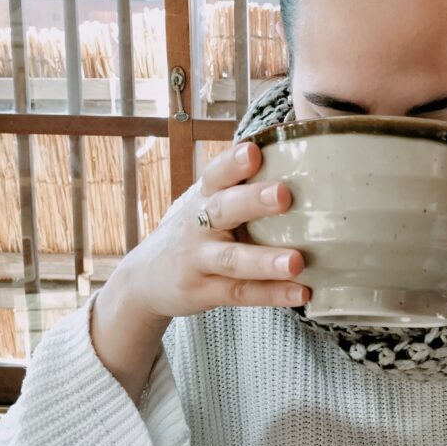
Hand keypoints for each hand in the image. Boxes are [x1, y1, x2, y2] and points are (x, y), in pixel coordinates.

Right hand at [120, 140, 310, 320]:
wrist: (144, 279)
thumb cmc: (194, 233)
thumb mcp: (206, 205)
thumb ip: (240, 188)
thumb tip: (301, 158)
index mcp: (204, 197)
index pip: (216, 174)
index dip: (232, 163)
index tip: (253, 152)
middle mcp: (198, 225)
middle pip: (223, 210)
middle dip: (253, 201)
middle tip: (283, 194)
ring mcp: (199, 260)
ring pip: (232, 259)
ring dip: (265, 260)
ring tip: (297, 262)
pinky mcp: (204, 292)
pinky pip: (240, 293)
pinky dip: (272, 294)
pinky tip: (302, 292)